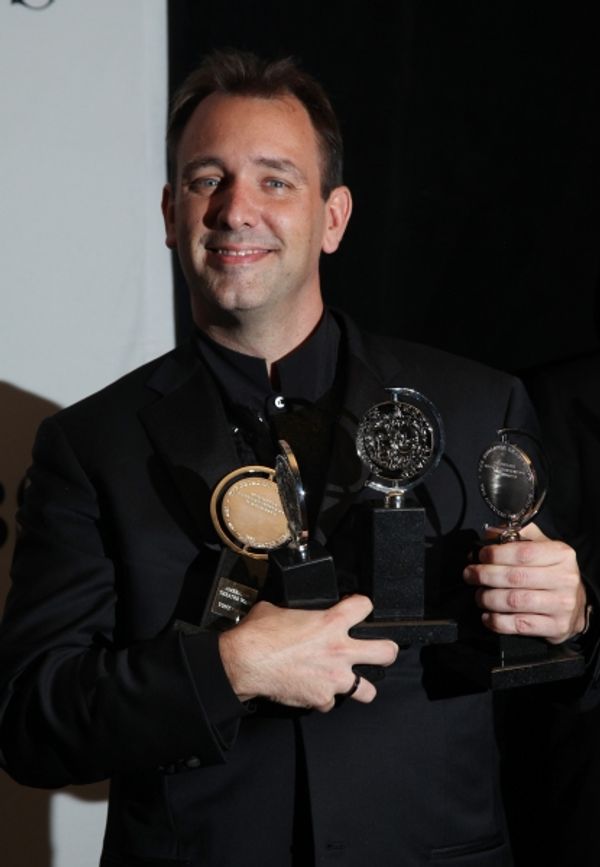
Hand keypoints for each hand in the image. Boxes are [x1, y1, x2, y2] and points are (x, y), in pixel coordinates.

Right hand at [218, 594, 397, 711]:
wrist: (244, 662)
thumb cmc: (258, 635)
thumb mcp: (279, 609)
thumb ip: (297, 612)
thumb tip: (294, 613)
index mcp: (331, 622)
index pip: (364, 606)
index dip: (362, 606)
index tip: (358, 609)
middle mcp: (339, 650)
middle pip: (385, 652)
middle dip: (386, 651)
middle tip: (379, 651)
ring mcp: (334, 678)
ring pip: (369, 690)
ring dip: (361, 685)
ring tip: (350, 681)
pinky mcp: (321, 699)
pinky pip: (330, 702)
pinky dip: (323, 697)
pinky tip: (313, 690)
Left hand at [463, 523, 586, 643]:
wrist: (577, 606)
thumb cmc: (551, 573)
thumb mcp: (541, 547)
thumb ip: (517, 535)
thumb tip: (490, 533)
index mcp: (560, 554)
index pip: (522, 552)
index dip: (495, 554)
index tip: (479, 556)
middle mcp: (565, 579)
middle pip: (514, 577)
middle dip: (484, 576)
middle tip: (470, 575)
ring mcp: (562, 605)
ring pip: (514, 601)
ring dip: (488, 598)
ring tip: (479, 595)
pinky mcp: (556, 627)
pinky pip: (519, 625)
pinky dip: (497, 621)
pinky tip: (488, 616)